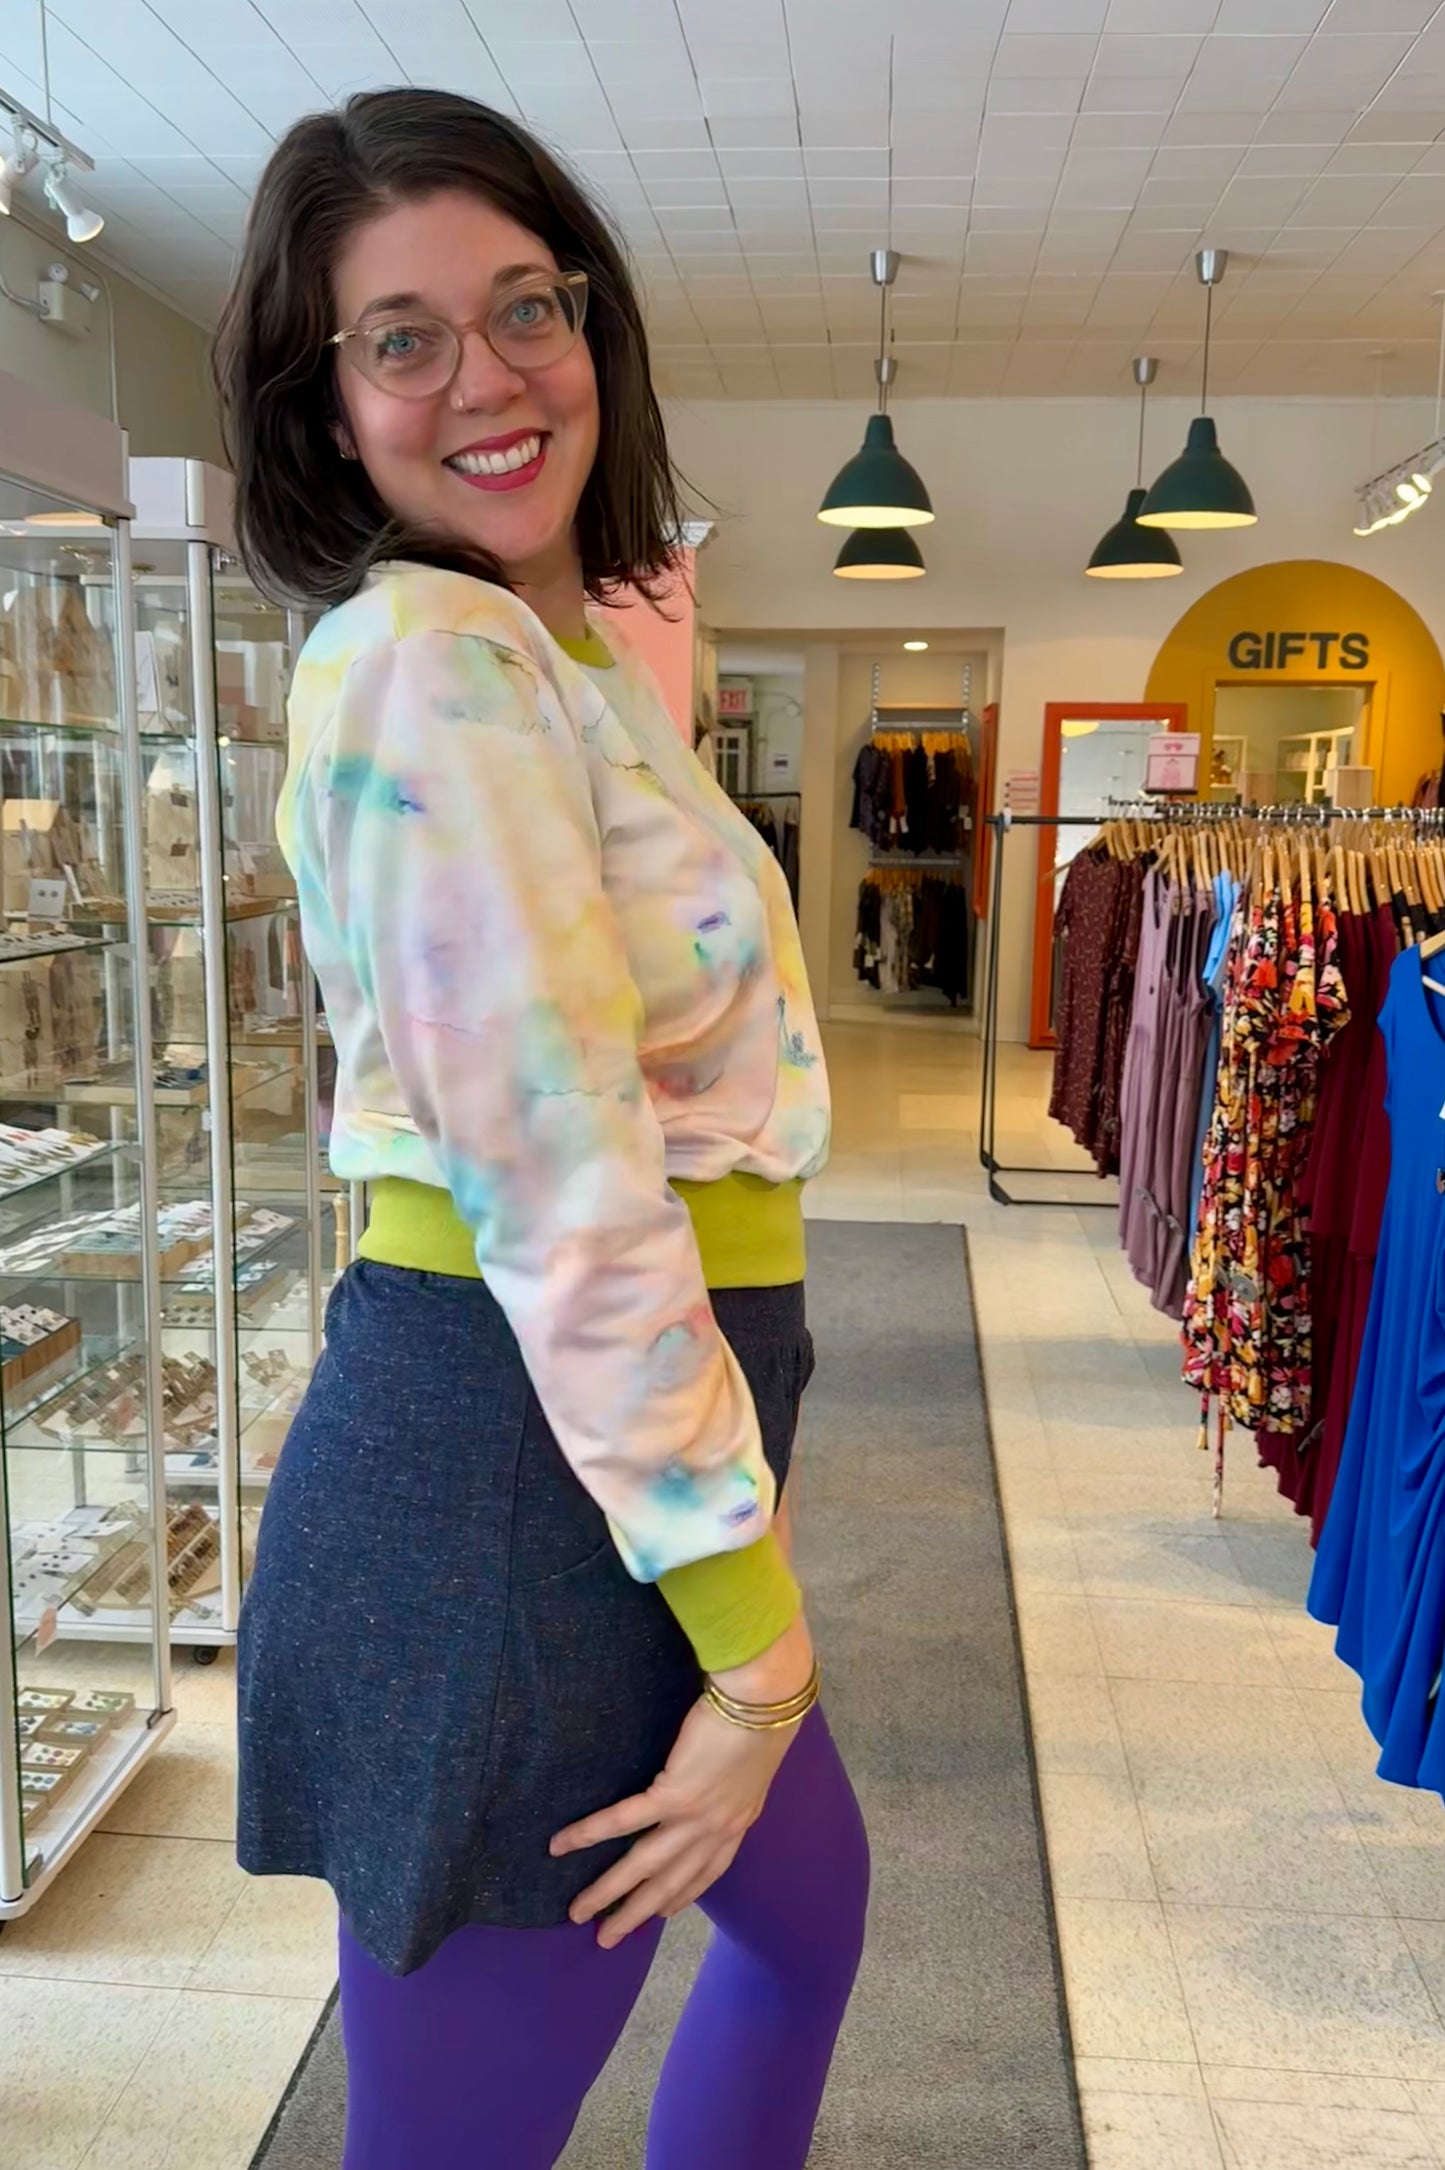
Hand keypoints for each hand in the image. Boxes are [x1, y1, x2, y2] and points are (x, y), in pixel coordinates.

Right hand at [550, 1695, 799, 1948]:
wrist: (764, 1700)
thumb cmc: (761, 1715)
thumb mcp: (754, 1761)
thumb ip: (731, 1778)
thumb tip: (711, 1771)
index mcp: (738, 1821)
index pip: (707, 1872)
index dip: (682, 1896)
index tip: (662, 1914)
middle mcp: (716, 1830)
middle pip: (670, 1882)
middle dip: (636, 1913)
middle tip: (607, 1939)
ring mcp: (695, 1818)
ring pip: (643, 1866)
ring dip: (608, 1892)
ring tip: (577, 1912)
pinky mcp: (673, 1795)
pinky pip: (622, 1821)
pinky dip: (589, 1834)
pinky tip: (562, 1845)